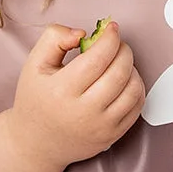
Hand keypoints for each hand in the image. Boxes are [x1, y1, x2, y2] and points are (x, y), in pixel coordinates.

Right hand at [5, 21, 143, 170]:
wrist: (36, 142)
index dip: (110, 38)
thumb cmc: (35, 101)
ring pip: (133, 89)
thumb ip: (54, 38)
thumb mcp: (34, 64)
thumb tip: (83, 33)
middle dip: (123, 50)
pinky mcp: (113, 136)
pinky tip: (124, 81)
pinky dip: (136, 88)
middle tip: (116, 44)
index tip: (111, 28)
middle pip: (119, 72)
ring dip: (132, 68)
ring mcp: (101, 126)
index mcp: (62, 90)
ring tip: (119, 63)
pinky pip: (137, 107)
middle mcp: (83, 111)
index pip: (98, 58)